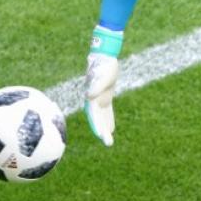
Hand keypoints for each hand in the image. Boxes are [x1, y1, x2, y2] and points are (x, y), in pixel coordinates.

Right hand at [84, 25, 123, 145]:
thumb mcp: (104, 75)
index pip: (94, 114)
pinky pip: (106, 112)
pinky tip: (111, 129)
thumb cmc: (104, 65)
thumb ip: (97, 86)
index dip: (96, 125)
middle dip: (102, 131)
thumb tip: (90, 97)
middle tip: (109, 143)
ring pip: (101, 117)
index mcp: (93, 97)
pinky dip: (108, 120)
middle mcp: (94, 100)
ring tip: (109, 141)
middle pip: (97, 119)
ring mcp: (99, 99)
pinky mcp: (105, 97)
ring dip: (105, 129)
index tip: (101, 134)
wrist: (104, 57)